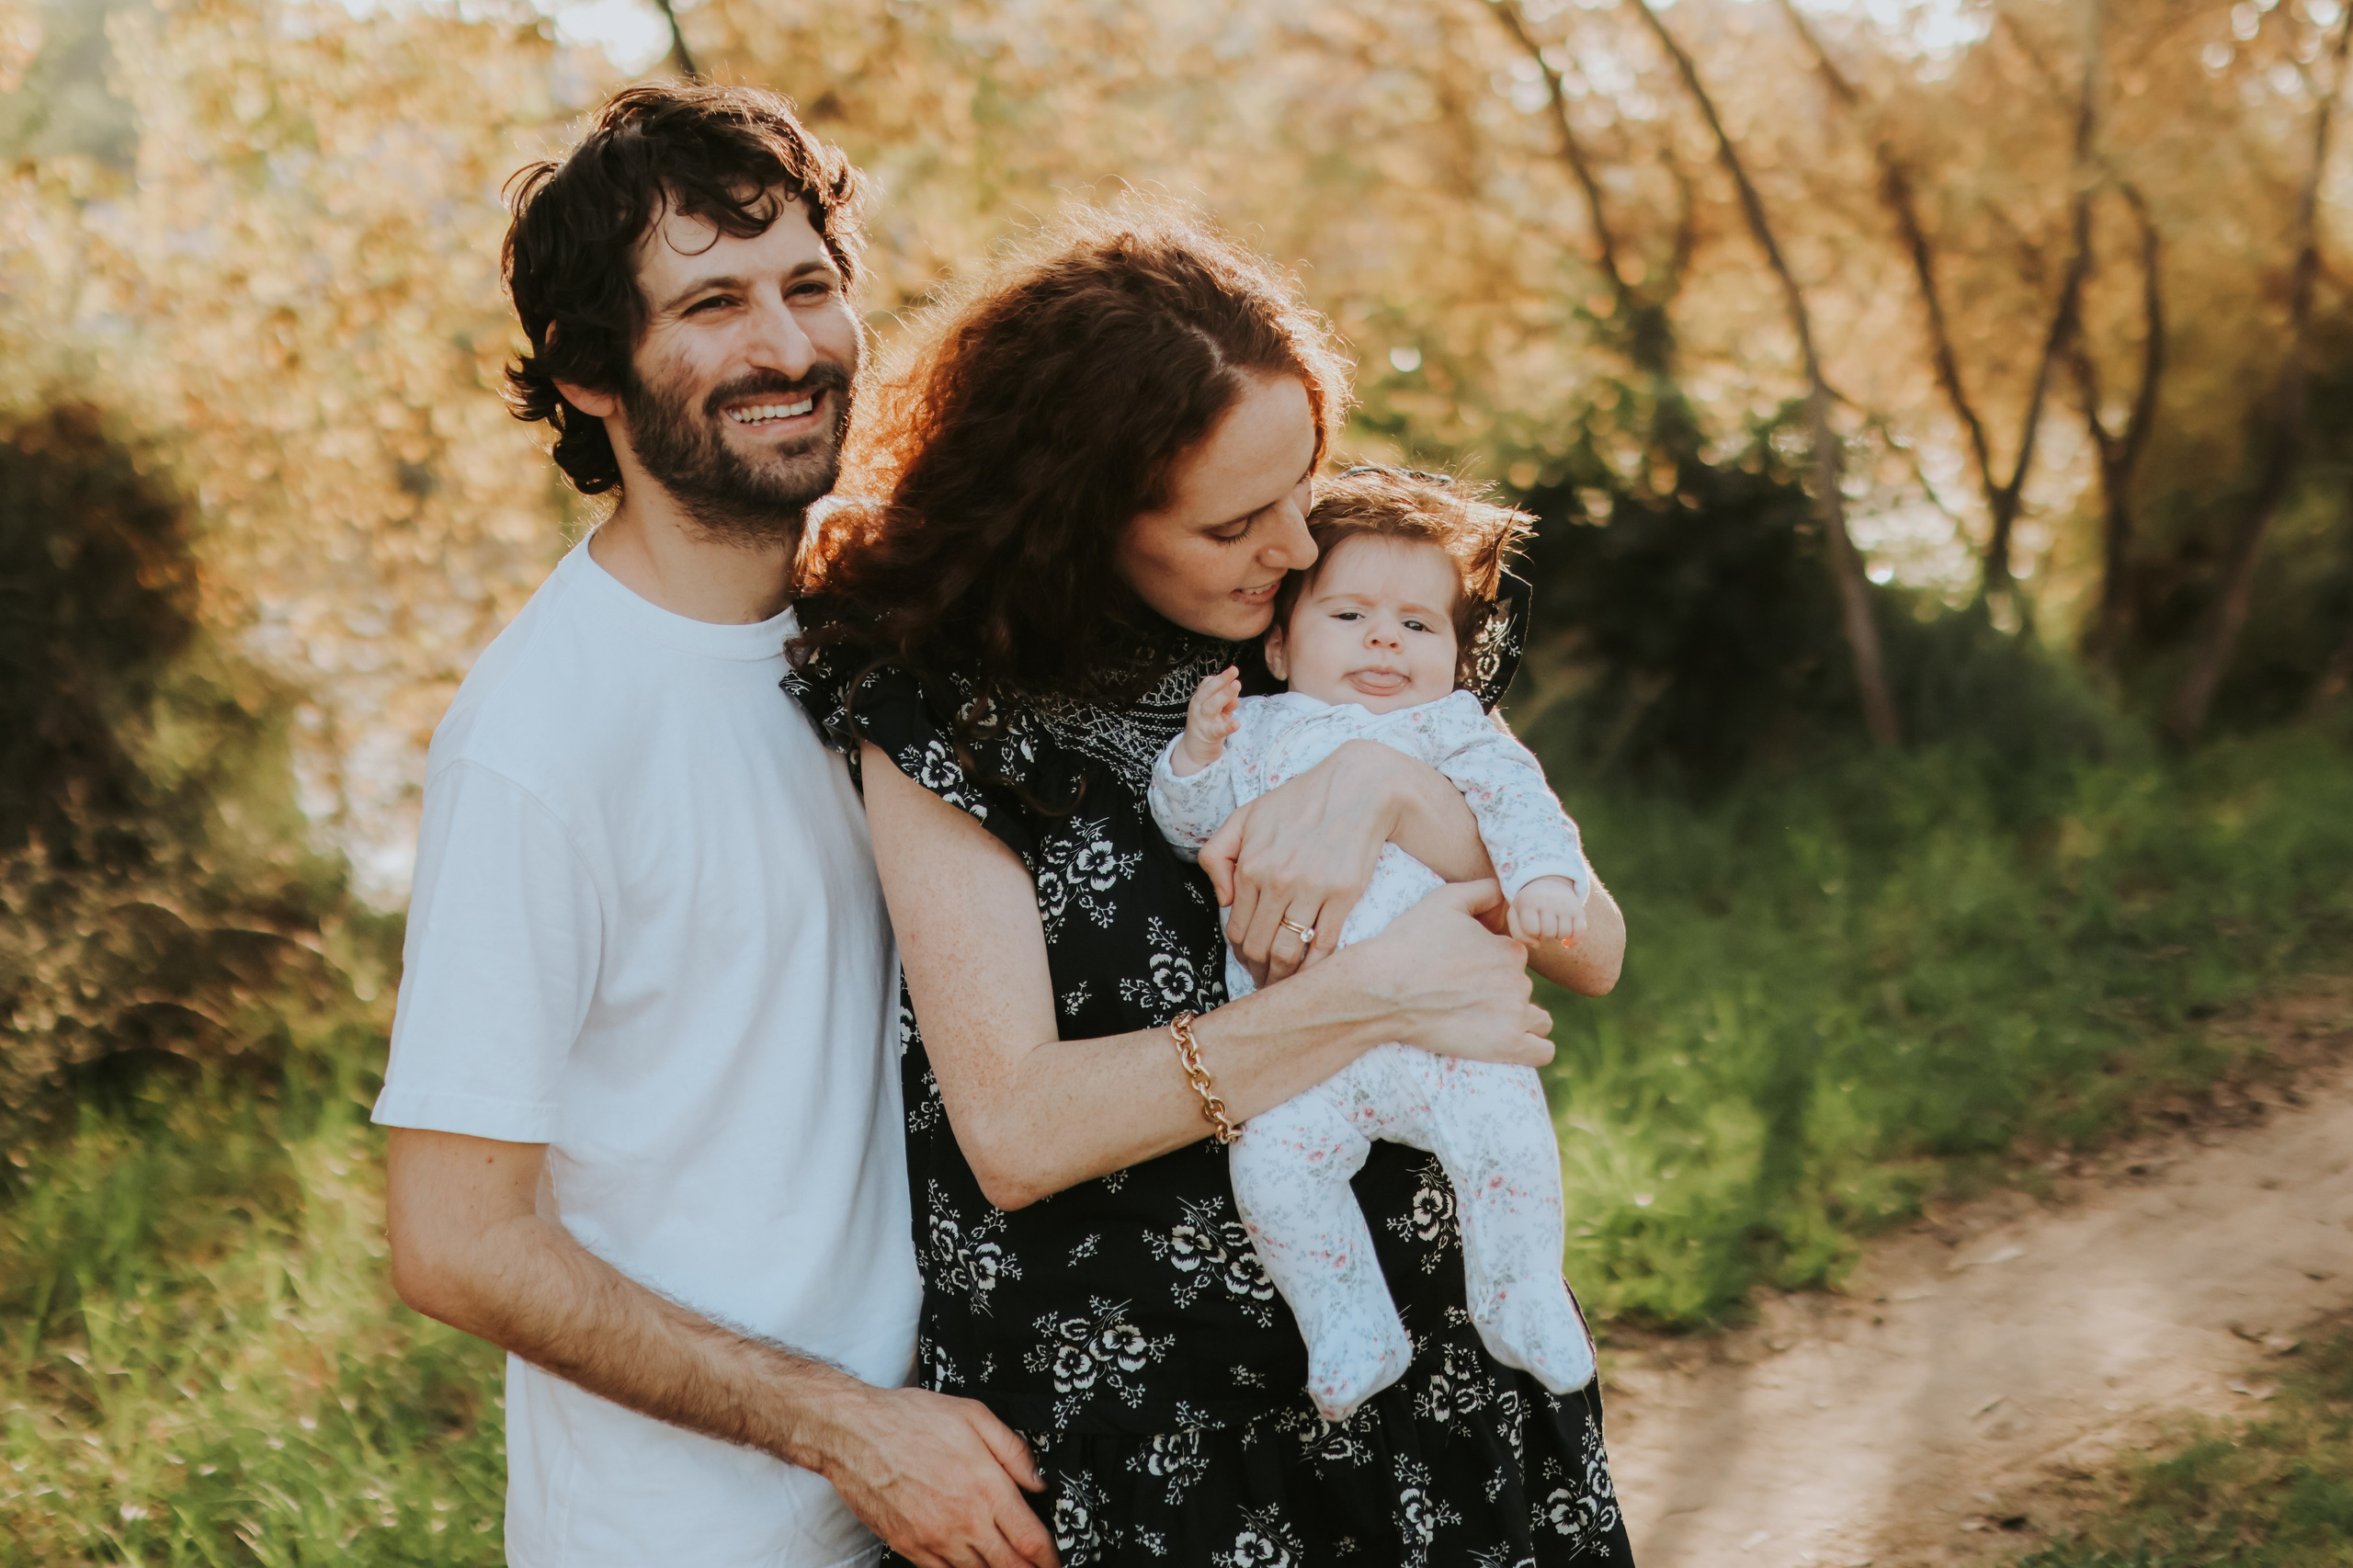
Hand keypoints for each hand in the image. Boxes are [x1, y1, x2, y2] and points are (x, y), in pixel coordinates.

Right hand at [817, 1385, 1058, 1567]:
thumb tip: (1038, 1480)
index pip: (1031, 1539)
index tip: (1055, 1562)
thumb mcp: (973, 1416)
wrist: (854, 1433)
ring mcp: (935, 1538)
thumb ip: (1013, 1450)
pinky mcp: (909, 1547)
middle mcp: (964, 1520)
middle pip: (1010, 1566)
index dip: (1049, 1558)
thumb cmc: (908, 1420)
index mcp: (986, 1487)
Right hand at [1174, 666, 1240, 775]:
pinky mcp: (1209, 735)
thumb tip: (1236, 696)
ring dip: (1224, 695)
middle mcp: (1199, 708)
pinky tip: (1236, 723)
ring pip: (1212, 706)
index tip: (1232, 672)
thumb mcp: (1218, 711)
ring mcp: (1203, 721)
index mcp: (1200, 699)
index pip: (1207, 684)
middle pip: (1208, 691)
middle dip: (1222, 680)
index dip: (1220, 678)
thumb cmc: (1208, 725)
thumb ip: (1227, 702)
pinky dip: (1227, 726)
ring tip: (1237, 685)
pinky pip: (1218, 730)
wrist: (1194, 750)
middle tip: (1234, 671)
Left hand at [1200, 739, 1406, 986]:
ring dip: (1282, 977)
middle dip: (1258, 972)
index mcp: (1250, 866)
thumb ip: (1218, 854)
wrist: (1356, 788)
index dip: (1239, 953)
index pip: (1236, 928)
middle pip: (1259, 947)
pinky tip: (1312, 975)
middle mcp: (1277, 881)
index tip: (1248, 962)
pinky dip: (1314, 968)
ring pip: (1287, 952)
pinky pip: (1323, 945)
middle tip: (1264, 981)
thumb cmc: (1300, 801)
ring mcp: (1311, 890)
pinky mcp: (1343, 895)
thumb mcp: (1246, 816)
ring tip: (1284, 983)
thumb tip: (1222, 900)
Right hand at [1350, 880, 1553, 1066]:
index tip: (1464, 970)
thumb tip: (1503, 893)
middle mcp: (1519, 981)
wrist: (1382, 989)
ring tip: (1487, 1022)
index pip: (1514, 957)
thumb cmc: (1409, 942)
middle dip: (1500, 991)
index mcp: (1510, 949)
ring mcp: (1514, 1016)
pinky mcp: (1506, 1046)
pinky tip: (1511, 1043)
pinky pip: (1542, 1052)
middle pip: (1521, 988)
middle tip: (1462, 997)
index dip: (1491, 962)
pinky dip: (1534, 1048)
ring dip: (1521, 1019)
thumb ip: (1482, 891)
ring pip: (1538, 1021)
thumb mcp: (1445, 900)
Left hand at [1506, 876, 1588, 948]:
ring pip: (1564, 933)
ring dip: (1558, 935)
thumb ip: (1518, 934)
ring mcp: (1564, 904)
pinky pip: (1580, 932)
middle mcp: (1548, 901)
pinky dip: (1574, 940)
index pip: (1531, 930)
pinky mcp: (1578, 908)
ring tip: (1553, 926)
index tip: (1531, 927)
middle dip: (1544, 934)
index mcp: (1529, 902)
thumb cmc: (1528, 904)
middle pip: (1548, 933)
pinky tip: (1567, 940)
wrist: (1547, 882)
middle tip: (1543, 925)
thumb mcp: (1515, 914)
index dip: (1532, 934)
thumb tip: (1537, 945)